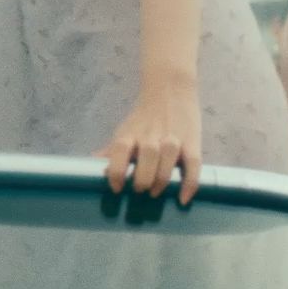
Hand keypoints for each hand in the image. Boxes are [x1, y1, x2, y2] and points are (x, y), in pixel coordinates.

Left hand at [97, 79, 202, 204]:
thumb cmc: (144, 117)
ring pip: (168, 160)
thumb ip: (112, 150)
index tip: (117, 188)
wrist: (170, 89)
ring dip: (160, 180)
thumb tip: (94, 164)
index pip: (119, 150)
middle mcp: (151, 136)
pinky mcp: (192, 142)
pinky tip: (182, 199)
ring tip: (154, 192)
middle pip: (146, 157)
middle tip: (139, 190)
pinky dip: (189, 184)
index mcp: (131, 134)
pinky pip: (193, 165)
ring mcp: (173, 139)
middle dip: (142, 179)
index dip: (116, 171)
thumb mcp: (126, 130)